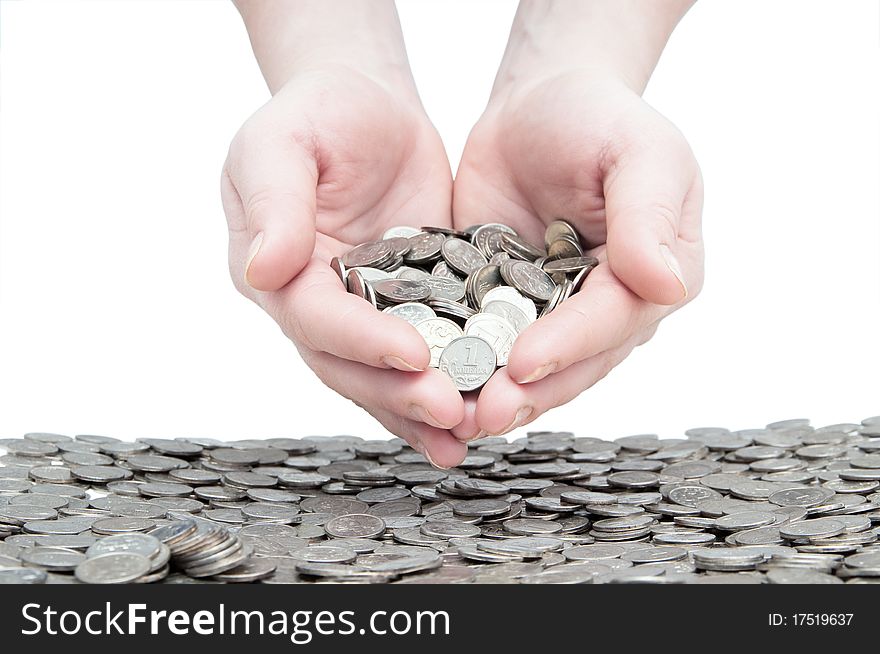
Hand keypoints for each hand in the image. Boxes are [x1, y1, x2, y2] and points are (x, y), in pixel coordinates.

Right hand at [222, 57, 465, 465]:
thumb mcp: (282, 140)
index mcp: (276, 270)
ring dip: (422, 410)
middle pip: (350, 364)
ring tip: (467, 436)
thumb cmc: (316, 111)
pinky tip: (478, 410)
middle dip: (398, 392)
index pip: (314, 318)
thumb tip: (263, 268)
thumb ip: (275, 200)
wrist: (366, 103)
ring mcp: (363, 309)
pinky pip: (427, 350)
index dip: (361, 340)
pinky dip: (448, 381)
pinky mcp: (410, 304)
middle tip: (450, 413)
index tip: (413, 354)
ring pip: (386, 373)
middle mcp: (315, 303)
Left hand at [452, 70, 703, 439]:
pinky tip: (428, 381)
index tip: (524, 364)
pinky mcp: (503, 304)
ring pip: (527, 365)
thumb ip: (649, 213)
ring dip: (492, 392)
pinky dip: (459, 361)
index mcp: (654, 275)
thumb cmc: (596, 116)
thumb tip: (666, 285)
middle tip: (482, 416)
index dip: (569, 346)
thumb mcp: (637, 149)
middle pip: (572, 363)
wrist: (538, 103)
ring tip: (453, 417)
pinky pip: (483, 339)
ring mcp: (553, 311)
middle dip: (528, 392)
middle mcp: (607, 306)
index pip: (612, 321)